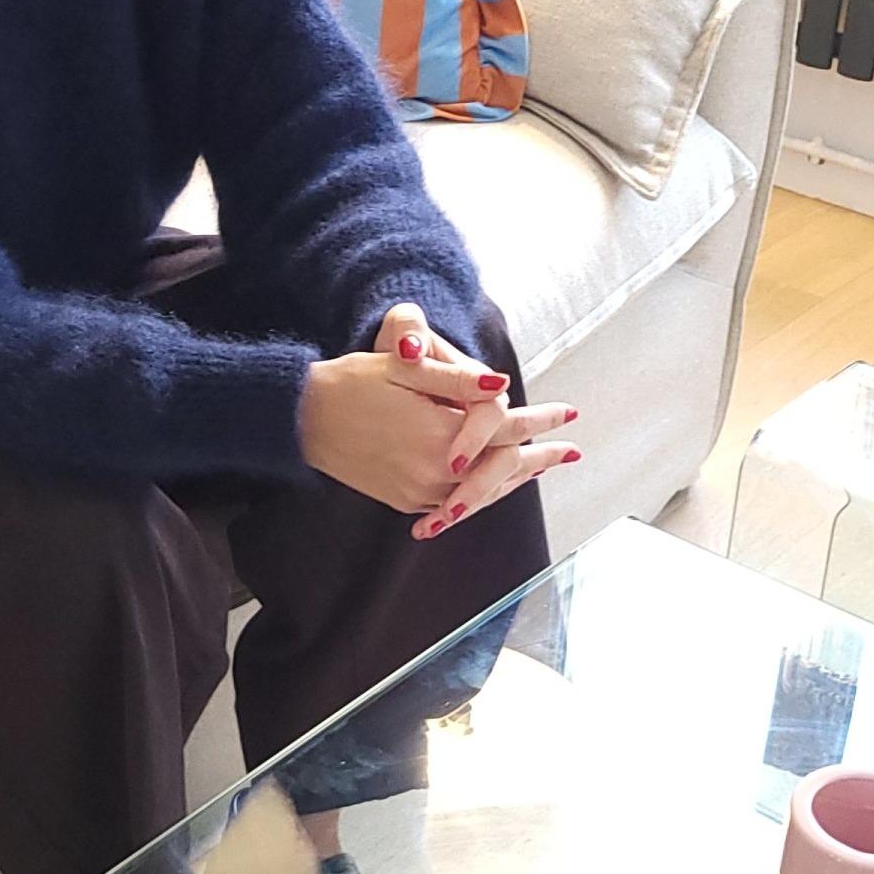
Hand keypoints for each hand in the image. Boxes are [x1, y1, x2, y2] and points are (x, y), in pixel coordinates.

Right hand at [370, 303, 579, 541]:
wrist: (302, 419)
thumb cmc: (351, 384)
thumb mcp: (403, 370)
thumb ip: (455, 381)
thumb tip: (500, 385)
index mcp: (440, 434)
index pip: (505, 428)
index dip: (540, 420)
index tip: (567, 414)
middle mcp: (435, 470)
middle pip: (504, 467)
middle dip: (540, 457)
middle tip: (571, 451)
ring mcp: (420, 491)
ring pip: (483, 491)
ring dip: (515, 478)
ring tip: (542, 468)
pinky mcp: (405, 500)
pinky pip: (455, 504)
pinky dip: (481, 493)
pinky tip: (494, 486)